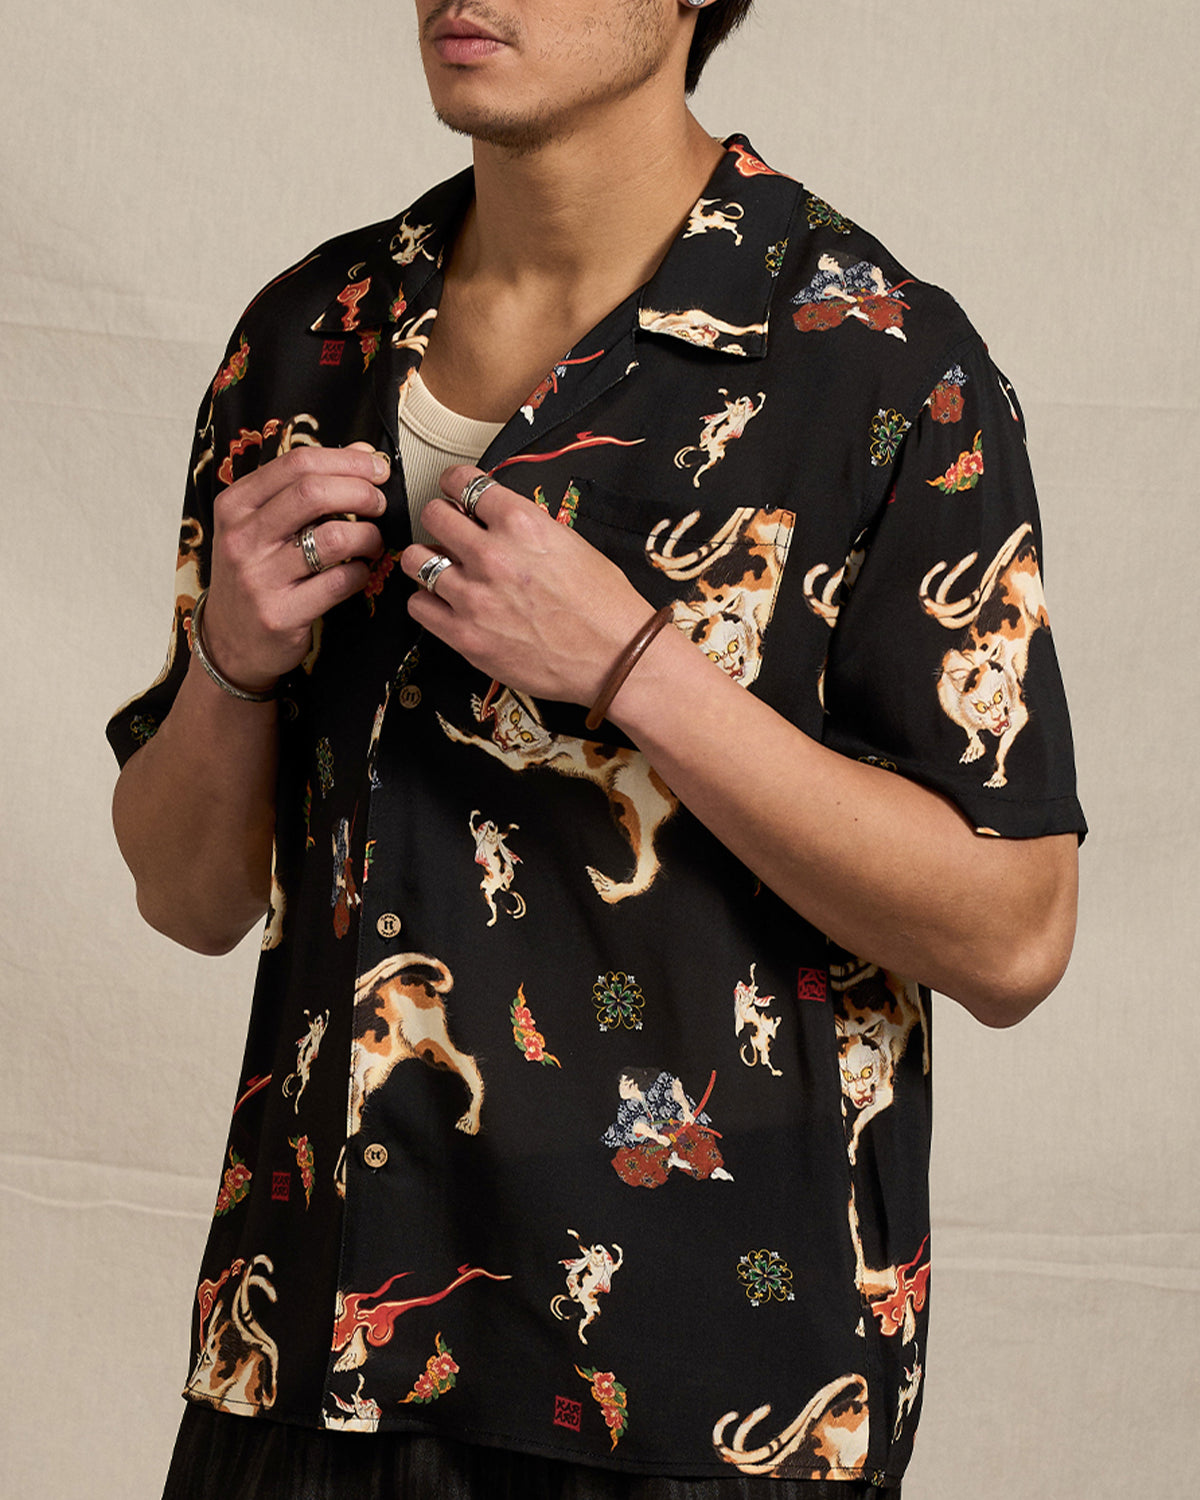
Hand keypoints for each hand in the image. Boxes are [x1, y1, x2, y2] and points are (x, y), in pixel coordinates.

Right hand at [202, 442, 389, 691]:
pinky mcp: (281, 613)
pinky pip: (339, 582)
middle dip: (361, 492)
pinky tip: (360, 572)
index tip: (376, 468)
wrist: (229, 642)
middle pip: (314, 493)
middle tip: (379, 503)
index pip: (296, 463)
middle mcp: (241, 538)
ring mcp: (259, 578)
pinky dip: (361, 573)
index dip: (346, 460)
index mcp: (235, 505)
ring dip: (368, 536)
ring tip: (373, 542)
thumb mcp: (264, 524)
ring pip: (333, 538)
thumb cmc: (256, 574)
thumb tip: (360, 452)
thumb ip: (306, 485)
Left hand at [401, 466, 651, 704]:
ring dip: (428, 561)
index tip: (455, 492)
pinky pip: (418, 606)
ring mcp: (474, 596)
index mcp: (521, 523)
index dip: (456, 485)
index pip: (463, 481)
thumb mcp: (570, 543)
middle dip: (441, 519)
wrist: (616, 657)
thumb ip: (525, 527)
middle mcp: (492, 554)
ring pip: (417, 560)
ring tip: (443, 569)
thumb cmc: (603, 604)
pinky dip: (428, 602)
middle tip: (449, 532)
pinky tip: (445, 603)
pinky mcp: (465, 635)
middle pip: (433, 515)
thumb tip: (494, 519)